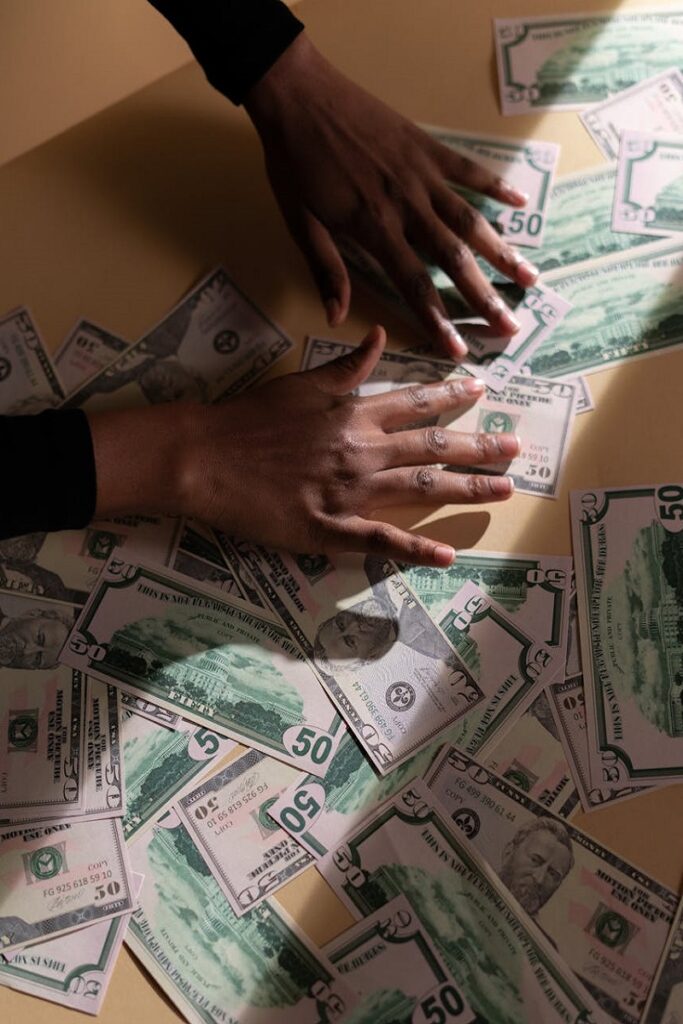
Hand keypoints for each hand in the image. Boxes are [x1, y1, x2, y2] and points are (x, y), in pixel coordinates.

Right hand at [90, 327, 517, 565]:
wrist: (204, 457)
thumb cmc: (248, 417)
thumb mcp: (300, 381)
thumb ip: (346, 365)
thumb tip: (380, 337)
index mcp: (355, 413)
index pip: (417, 403)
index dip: (454, 399)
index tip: (484, 395)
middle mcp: (364, 450)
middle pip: (433, 447)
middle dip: (479, 447)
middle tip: (515, 449)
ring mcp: (351, 492)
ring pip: (421, 489)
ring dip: (466, 488)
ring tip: (503, 489)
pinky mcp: (330, 529)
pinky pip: (380, 541)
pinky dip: (415, 550)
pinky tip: (446, 556)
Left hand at [244, 34, 537, 357]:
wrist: (298, 96)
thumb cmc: (293, 164)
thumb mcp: (300, 223)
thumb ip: (327, 269)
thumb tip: (337, 318)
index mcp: (373, 229)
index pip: (414, 285)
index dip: (438, 321)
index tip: (460, 349)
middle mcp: (406, 205)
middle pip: (453, 259)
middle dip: (484, 297)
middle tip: (512, 326)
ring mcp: (421, 174)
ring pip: (470, 219)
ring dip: (503, 252)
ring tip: (530, 278)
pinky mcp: (426, 146)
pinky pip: (468, 169)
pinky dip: (496, 185)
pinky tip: (522, 203)